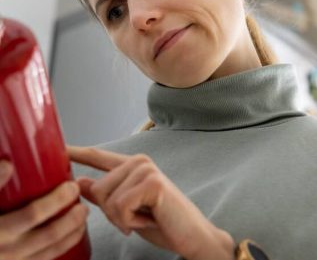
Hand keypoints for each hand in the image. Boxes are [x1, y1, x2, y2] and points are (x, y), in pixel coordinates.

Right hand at [0, 160, 88, 259]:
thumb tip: (8, 165)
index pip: (30, 216)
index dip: (55, 202)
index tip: (71, 187)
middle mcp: (1, 253)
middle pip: (43, 238)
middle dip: (69, 222)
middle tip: (82, 206)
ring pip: (43, 255)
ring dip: (67, 238)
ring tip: (81, 220)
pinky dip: (53, 254)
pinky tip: (64, 242)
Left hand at [68, 146, 234, 259]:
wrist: (191, 236)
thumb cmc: (160, 222)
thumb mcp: (126, 211)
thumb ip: (105, 195)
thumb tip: (80, 182)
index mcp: (132, 166)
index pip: (98, 157)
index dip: (77, 152)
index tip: (58, 147)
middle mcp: (138, 161)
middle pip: (97, 188)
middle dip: (111, 212)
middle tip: (137, 216)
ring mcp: (146, 169)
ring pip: (107, 198)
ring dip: (122, 219)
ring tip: (145, 217)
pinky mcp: (152, 182)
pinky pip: (120, 206)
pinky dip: (129, 222)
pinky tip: (149, 219)